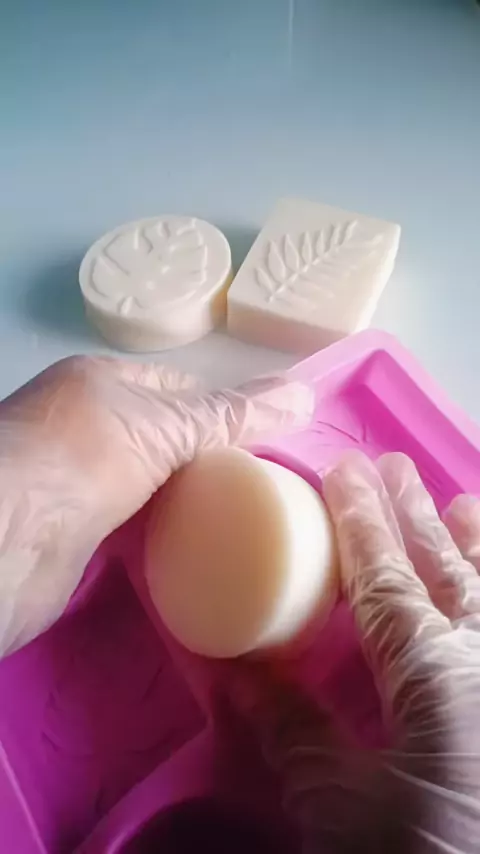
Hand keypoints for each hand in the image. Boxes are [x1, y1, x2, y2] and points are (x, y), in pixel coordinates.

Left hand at [0, 356, 311, 656]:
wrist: (1, 544)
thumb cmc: (81, 460)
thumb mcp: (163, 425)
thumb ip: (229, 415)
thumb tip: (303, 392)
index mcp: (102, 383)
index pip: (179, 387)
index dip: (225, 410)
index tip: (271, 443)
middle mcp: (87, 427)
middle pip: (167, 442)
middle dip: (213, 463)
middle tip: (271, 491)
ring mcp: (80, 483)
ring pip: (153, 489)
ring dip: (192, 506)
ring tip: (251, 524)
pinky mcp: (78, 536)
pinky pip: (137, 531)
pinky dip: (168, 539)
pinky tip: (204, 553)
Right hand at [232, 452, 479, 852]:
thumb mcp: (340, 805)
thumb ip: (294, 729)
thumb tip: (236, 671)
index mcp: (438, 671)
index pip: (388, 579)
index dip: (362, 523)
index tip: (345, 472)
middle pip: (448, 573)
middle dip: (417, 516)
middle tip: (395, 465)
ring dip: (476, 548)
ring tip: (466, 506)